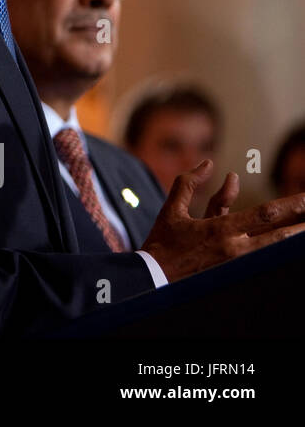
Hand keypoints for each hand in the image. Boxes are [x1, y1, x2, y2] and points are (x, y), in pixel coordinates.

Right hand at [140, 159, 304, 282]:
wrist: (152, 278)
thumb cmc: (162, 243)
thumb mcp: (173, 209)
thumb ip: (190, 184)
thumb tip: (209, 163)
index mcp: (220, 229)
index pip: (265, 214)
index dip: (292, 205)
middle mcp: (234, 248)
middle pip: (280, 235)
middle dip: (302, 224)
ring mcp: (238, 265)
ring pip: (276, 251)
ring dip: (294, 240)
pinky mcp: (236, 276)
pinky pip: (264, 262)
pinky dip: (278, 252)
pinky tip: (286, 247)